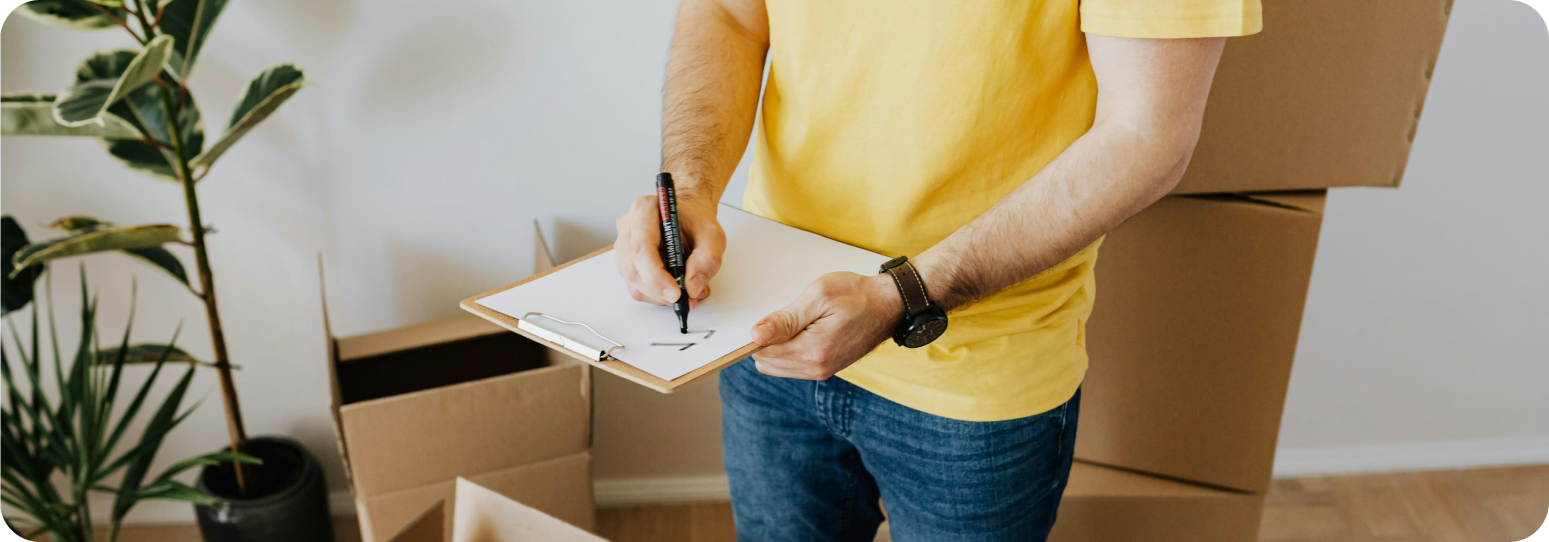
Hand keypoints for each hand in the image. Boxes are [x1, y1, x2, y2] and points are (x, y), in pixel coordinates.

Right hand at [615, 190, 724, 307]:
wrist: (688, 217)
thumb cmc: (695, 221)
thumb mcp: (712, 235)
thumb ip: (707, 259)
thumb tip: (692, 287)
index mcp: (644, 211)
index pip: (642, 249)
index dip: (656, 276)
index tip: (676, 293)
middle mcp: (628, 227)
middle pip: (634, 270)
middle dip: (661, 291)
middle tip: (687, 298)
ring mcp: (623, 246)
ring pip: (634, 283)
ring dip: (660, 294)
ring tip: (686, 288)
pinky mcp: (626, 263)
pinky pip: (636, 288)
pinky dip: (657, 294)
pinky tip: (673, 285)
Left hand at [750, 272, 903, 379]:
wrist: (888, 304)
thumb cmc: (856, 295)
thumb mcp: (818, 297)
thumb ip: (785, 320)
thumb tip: (755, 336)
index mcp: (812, 351)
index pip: (764, 354)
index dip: (758, 335)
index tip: (769, 318)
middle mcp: (817, 368)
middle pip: (768, 364)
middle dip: (768, 342)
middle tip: (787, 317)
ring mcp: (823, 371)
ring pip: (779, 367)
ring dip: (779, 347)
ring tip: (798, 322)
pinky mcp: (827, 369)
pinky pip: (795, 367)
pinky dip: (790, 351)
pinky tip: (804, 332)